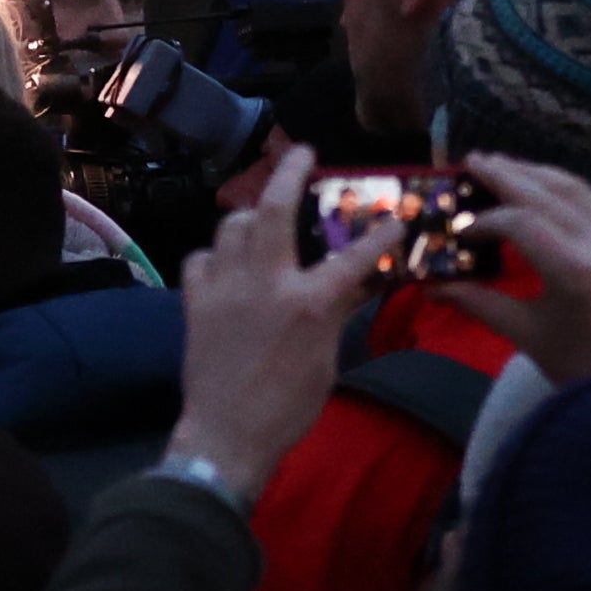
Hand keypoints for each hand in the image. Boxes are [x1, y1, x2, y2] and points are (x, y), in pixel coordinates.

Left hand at [162, 145, 397, 505]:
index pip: (355, 255)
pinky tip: (227, 263)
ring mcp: (225, 287)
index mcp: (309, 303)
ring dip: (251, 215)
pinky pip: (203, 257)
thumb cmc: (287, 409)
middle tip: (301, 152)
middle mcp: (265, 282)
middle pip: (276, 207)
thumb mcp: (327, 360)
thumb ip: (336, 313)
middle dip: (290, 170)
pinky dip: (217, 254)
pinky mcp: (195, 301)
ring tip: (264, 217)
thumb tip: (355, 283)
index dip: (380, 231)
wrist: (225, 438)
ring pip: (234, 225)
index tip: (395, 214)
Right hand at [436, 155, 590, 389]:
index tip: (457, 228)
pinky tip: (539, 185)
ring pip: (574, 188)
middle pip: (547, 192)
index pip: (521, 223)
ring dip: (535, 173)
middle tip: (471, 161)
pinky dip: (561, 186)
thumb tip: (431, 288)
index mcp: (576, 271)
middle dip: (506, 174)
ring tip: (500, 165)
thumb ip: (479, 303)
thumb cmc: (582, 369)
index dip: (483, 220)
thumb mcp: (527, 336)